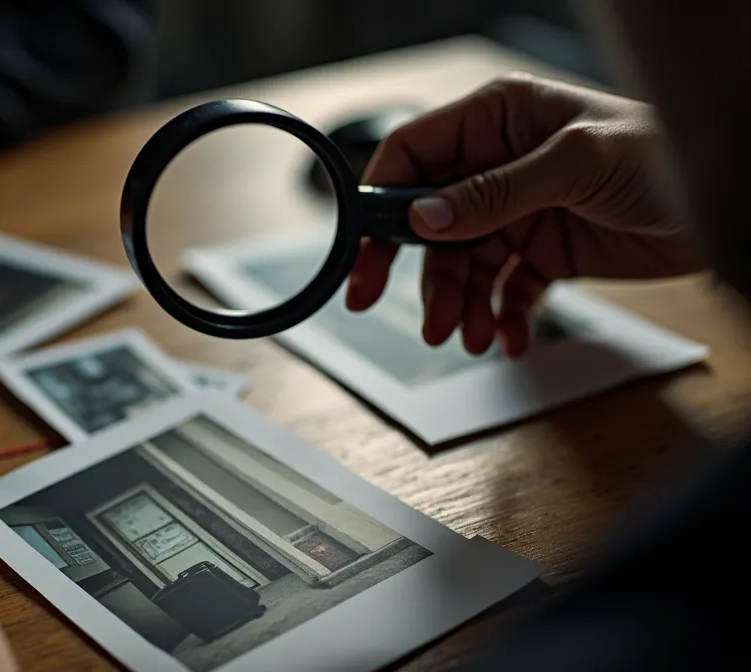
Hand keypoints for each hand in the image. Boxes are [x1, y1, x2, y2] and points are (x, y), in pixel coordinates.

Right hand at [346, 73, 702, 357]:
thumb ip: (495, 192)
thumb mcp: (575, 163)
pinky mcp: (544, 250)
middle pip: (427, 219)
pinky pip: (505, 289)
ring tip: (467, 334)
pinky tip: (507, 336)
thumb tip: (426, 218)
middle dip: (410, 268)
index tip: (363, 247)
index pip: (412, 154)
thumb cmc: (666, 151)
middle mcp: (499, 163)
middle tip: (377, 303)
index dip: (382, 200)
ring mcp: (519, 209)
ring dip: (458, 302)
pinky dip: (501, 316)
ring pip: (462, 263)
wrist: (730, 202)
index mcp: (497, 118)